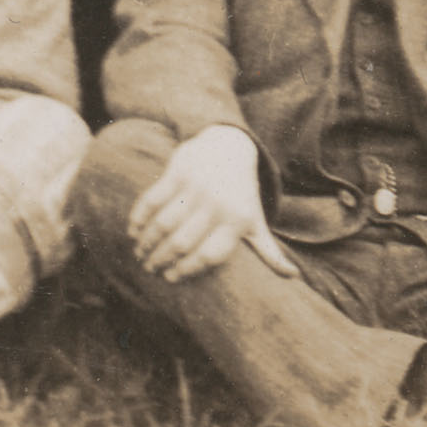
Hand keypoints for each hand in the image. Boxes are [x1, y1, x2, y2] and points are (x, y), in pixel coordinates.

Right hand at [126, 124, 295, 283]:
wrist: (230, 147)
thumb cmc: (242, 194)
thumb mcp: (256, 220)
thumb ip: (270, 251)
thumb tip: (293, 277)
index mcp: (237, 221)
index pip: (208, 255)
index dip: (187, 270)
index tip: (170, 278)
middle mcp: (217, 205)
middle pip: (182, 242)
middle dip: (161, 259)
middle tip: (149, 269)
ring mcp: (196, 187)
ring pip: (164, 223)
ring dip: (147, 242)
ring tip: (139, 254)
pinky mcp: (178, 171)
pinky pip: (153, 199)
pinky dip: (139, 218)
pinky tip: (133, 231)